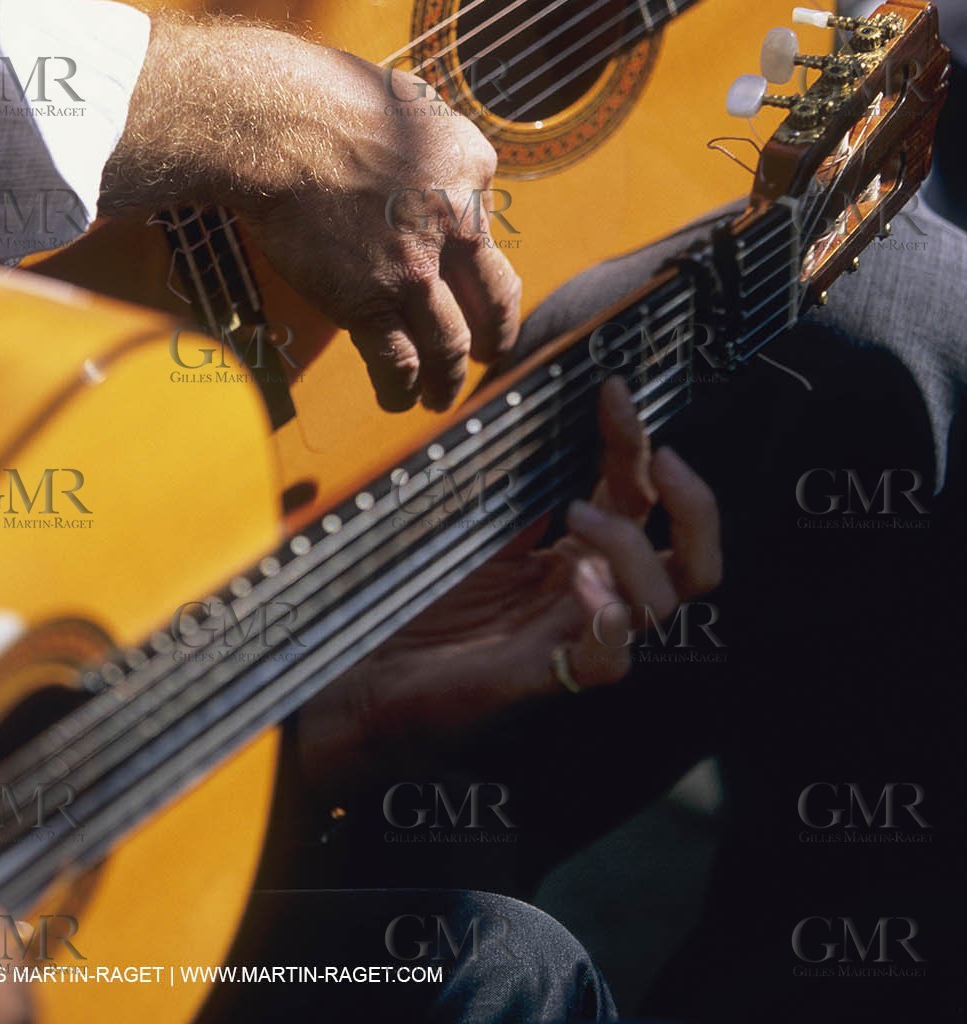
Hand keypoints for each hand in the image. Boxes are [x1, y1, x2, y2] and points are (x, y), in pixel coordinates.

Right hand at [100, 16, 521, 410]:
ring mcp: (415, 268)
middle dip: (496, 334)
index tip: (468, 276)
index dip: (475, 254)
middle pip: (494, 296)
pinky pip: (397, 361)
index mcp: (472, 164)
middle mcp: (458, 221)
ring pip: (450, 343)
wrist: (272, 123)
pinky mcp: (369, 301)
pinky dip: (401, 387)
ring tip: (441, 394)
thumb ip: (425, 137)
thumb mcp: (404, 98)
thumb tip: (426, 154)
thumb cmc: (320, 96)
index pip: (486, 221)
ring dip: (450, 377)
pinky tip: (398, 398)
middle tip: (491, 353)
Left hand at [297, 379, 721, 784]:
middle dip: (693, 504)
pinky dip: (606, 616)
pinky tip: (579, 579)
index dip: (637, 440)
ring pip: (662, 603)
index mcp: (581, 553)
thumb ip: (511, 476)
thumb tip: (529, 396)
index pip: (639, 495)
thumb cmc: (421, 591)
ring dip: (634, 549)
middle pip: (692, 560)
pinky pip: (610, 660)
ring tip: (579, 513)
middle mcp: (594, 594)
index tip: (615, 389)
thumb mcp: (474, 517)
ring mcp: (576, 636)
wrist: (372, 668)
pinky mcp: (548, 676)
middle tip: (662, 457)